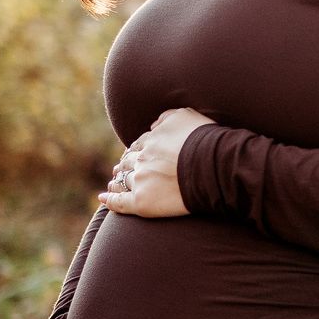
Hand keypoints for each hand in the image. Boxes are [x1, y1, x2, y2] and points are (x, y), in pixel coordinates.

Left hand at [100, 105, 216, 216]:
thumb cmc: (206, 141)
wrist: (214, 166)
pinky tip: (103, 199)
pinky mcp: (142, 202)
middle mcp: (143, 158)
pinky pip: (120, 202)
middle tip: (120, 170)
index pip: (139, 145)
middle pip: (128, 162)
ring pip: (123, 181)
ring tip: (114, 184)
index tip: (134, 156)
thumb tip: (154, 126)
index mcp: (152, 140)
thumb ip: (167, 118)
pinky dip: (110, 201)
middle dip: (124, 166)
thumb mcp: (186, 116)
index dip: (136, 151)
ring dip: (117, 182)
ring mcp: (141, 180)